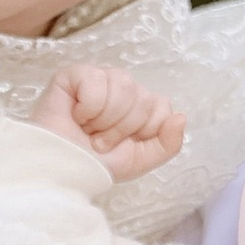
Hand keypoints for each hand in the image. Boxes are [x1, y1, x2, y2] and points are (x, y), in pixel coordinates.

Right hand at [25, 62, 187, 184]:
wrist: (62, 170)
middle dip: (120, 129)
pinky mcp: (76, 74)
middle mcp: (122, 87)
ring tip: (87, 130)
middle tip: (99, 141)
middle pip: (143, 98)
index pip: (161, 106)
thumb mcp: (140, 160)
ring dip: (104, 120)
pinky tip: (76, 116)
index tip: (121, 145)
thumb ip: (168, 143)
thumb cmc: (96, 164)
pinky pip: (96, 81)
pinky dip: (87, 108)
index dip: (142, 132)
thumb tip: (182, 117)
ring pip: (123, 87)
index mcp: (140, 105)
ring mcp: (100, 78)